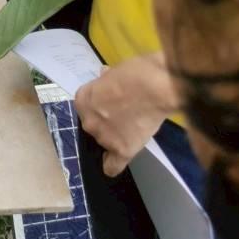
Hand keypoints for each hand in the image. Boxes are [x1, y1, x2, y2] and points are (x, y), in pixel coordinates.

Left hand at [75, 54, 176, 176]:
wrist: (155, 87)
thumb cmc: (136, 73)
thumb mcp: (113, 72)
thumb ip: (105, 82)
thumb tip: (104, 78)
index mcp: (83, 100)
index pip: (86, 109)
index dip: (99, 106)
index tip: (110, 104)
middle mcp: (88, 121)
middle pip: (93, 127)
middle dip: (105, 122)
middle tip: (122, 115)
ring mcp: (104, 138)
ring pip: (104, 144)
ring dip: (114, 138)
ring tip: (133, 128)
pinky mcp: (122, 151)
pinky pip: (112, 166)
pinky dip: (113, 164)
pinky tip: (118, 158)